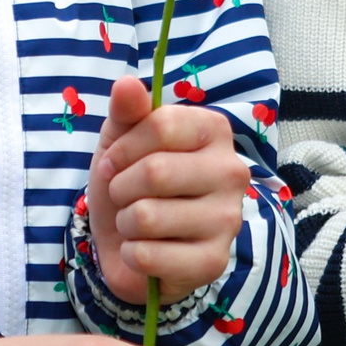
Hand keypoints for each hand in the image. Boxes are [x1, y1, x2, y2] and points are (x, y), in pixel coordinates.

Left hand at [87, 75, 252, 304]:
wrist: (129, 244)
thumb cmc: (130, 183)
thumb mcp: (120, 139)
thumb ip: (126, 110)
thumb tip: (126, 83)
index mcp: (214, 131)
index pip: (161, 125)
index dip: (123, 147)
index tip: (113, 162)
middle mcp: (232, 172)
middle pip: (155, 172)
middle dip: (121, 188)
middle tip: (125, 196)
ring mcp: (228, 220)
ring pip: (148, 216)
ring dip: (125, 223)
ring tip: (136, 224)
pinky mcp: (214, 262)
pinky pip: (149, 256)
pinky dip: (132, 255)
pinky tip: (145, 251)